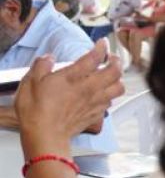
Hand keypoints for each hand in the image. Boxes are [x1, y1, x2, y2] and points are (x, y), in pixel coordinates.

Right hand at [15, 41, 122, 157]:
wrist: (45, 134)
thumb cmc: (36, 109)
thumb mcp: (31, 81)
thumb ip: (42, 65)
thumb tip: (48, 58)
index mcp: (74, 76)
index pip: (95, 57)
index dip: (101, 47)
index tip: (102, 43)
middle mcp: (89, 88)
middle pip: (115, 71)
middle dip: (116, 61)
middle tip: (112, 58)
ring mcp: (95, 102)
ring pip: (119, 88)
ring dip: (118, 79)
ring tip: (113, 75)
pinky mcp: (96, 114)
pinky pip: (111, 102)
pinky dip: (111, 96)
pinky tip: (104, 94)